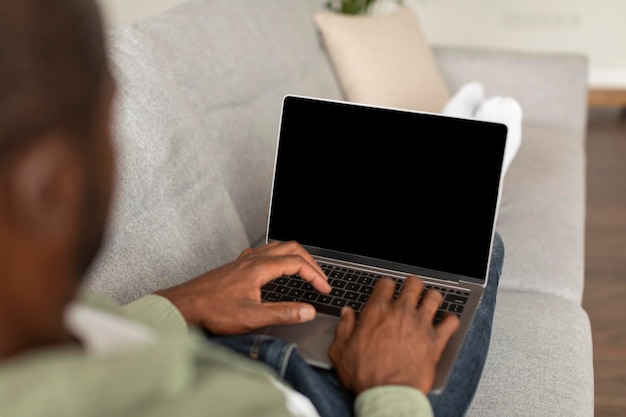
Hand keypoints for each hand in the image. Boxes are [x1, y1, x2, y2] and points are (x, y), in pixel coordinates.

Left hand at [154, 241, 330, 334]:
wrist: (184, 306)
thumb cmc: (212, 311)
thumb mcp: (252, 317)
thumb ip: (283, 313)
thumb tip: (308, 311)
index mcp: (260, 268)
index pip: (297, 264)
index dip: (316, 275)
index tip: (324, 289)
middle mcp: (253, 259)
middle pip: (291, 248)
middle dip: (310, 262)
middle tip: (320, 278)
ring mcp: (244, 260)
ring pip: (277, 247)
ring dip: (295, 256)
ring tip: (305, 270)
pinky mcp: (237, 266)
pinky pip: (264, 252)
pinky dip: (279, 257)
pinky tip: (275, 269)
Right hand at [328, 276, 459, 394]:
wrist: (387, 394)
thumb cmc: (364, 375)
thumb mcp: (340, 350)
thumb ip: (344, 327)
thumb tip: (346, 313)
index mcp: (377, 312)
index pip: (386, 284)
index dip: (387, 285)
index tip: (387, 290)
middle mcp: (401, 313)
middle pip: (413, 284)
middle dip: (412, 285)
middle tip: (411, 290)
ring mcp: (420, 325)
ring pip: (434, 297)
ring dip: (431, 298)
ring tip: (429, 301)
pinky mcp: (436, 341)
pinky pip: (451, 322)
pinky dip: (450, 320)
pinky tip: (447, 321)